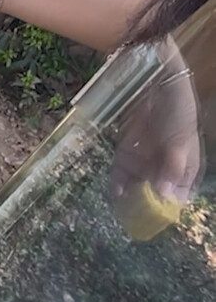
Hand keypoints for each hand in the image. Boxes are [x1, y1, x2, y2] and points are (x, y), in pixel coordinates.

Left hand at [111, 45, 203, 204]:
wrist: (154, 79)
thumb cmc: (176, 107)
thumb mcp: (180, 138)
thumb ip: (172, 167)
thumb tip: (165, 196)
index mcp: (187, 162)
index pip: (181, 191)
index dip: (171, 206)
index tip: (160, 220)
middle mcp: (166, 163)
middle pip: (156, 191)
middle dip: (146, 206)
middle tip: (136, 222)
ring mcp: (145, 157)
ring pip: (137, 185)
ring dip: (130, 198)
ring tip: (123, 213)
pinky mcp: (126, 151)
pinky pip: (122, 172)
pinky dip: (118, 184)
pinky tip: (115, 194)